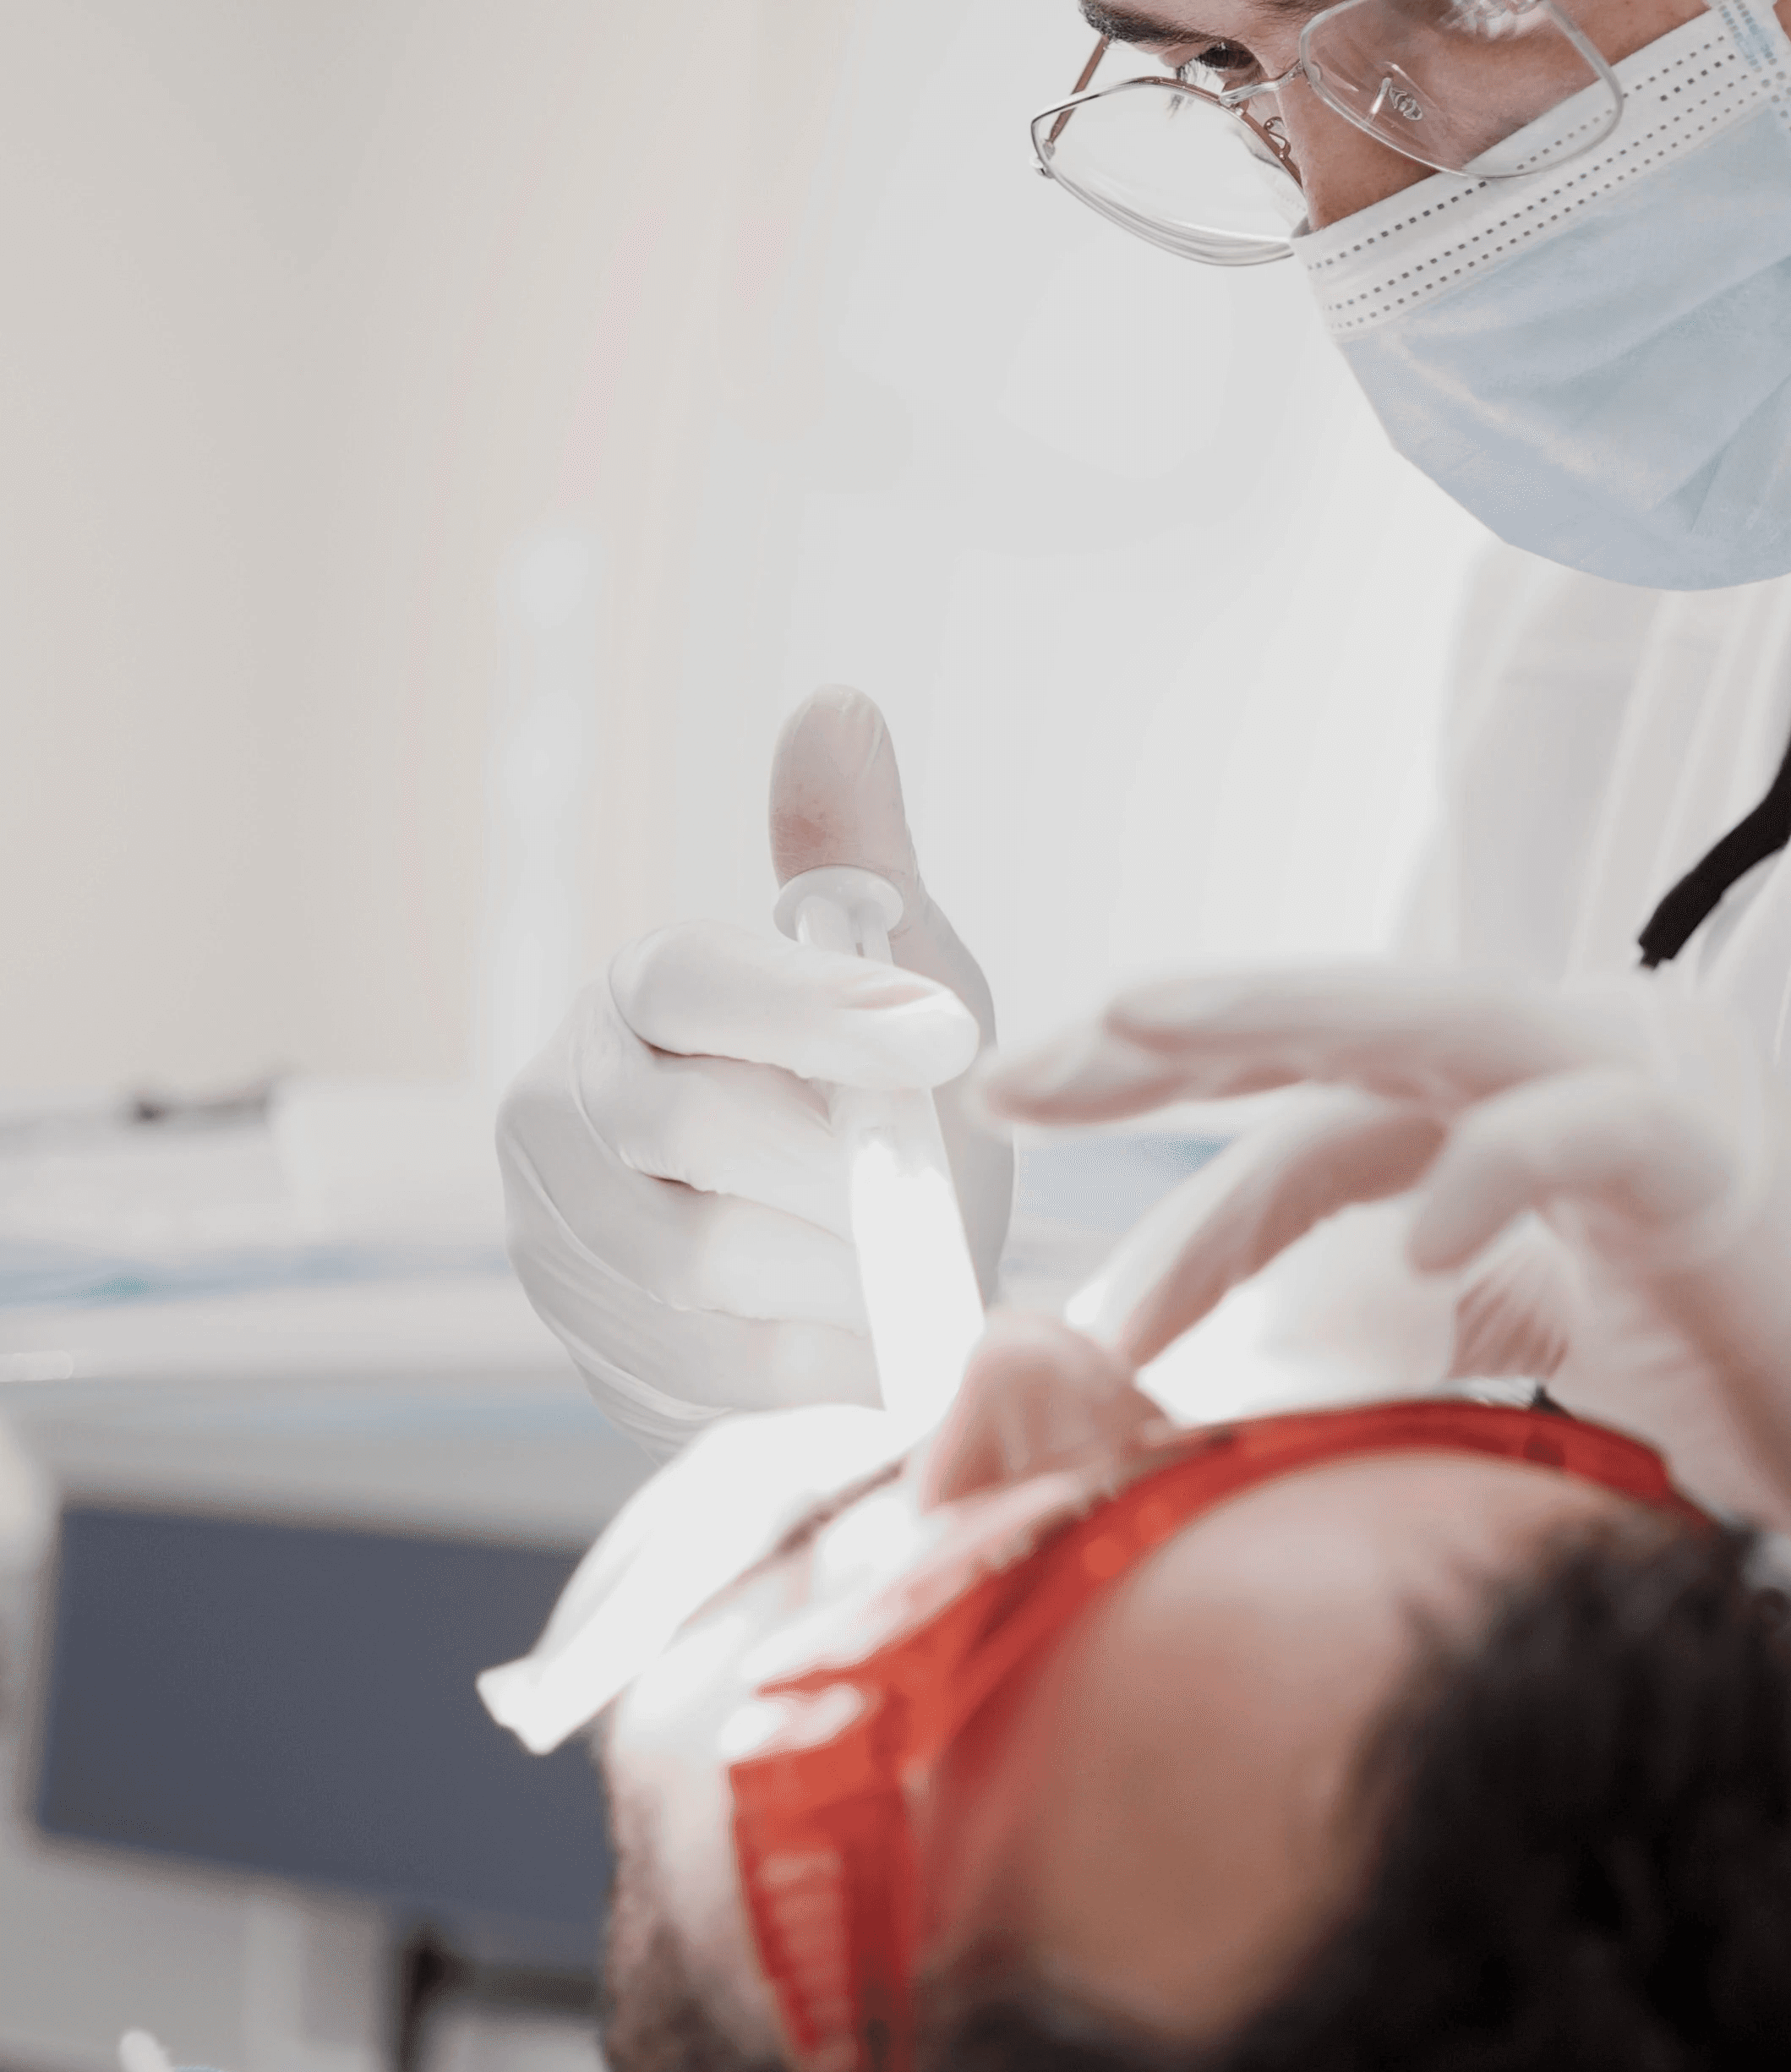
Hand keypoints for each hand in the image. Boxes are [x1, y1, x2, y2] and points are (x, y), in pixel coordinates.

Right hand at [500, 690, 1014, 1449]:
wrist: (880, 1269)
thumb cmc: (893, 1099)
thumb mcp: (903, 971)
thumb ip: (859, 860)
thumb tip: (836, 703)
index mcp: (640, 990)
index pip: (693, 978)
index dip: (818, 1009)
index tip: (949, 1036)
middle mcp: (562, 1104)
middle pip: (688, 1129)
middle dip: (839, 1164)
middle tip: (935, 1183)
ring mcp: (560, 1238)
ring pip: (703, 1257)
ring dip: (839, 1264)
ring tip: (904, 1253)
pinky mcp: (600, 1358)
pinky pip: (716, 1369)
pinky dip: (820, 1356)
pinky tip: (867, 1328)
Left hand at [985, 967, 1790, 1634]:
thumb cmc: (1781, 1400)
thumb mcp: (1579, 1339)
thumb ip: (1478, 1301)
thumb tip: (1360, 1332)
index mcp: (1545, 1100)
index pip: (1334, 1107)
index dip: (1185, 1158)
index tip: (1054, 1236)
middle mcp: (1594, 1058)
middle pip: (1351, 1024)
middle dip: (1172, 1031)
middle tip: (1010, 1069)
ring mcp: (1665, 1092)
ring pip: (1440, 1022)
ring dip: (1278, 1021)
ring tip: (1131, 1033)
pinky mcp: (1727, 1165)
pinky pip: (1586, 1134)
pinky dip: (1493, 1170)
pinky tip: (1414, 1241)